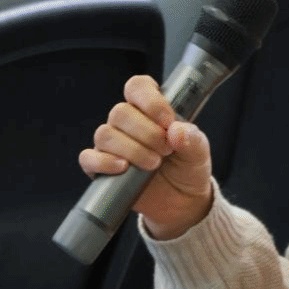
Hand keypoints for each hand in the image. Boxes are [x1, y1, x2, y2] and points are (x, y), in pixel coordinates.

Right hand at [81, 75, 214, 239]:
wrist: (181, 201)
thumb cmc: (187, 168)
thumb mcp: (199, 152)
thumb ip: (192, 139)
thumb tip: (176, 130)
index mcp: (150, 109)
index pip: (138, 87)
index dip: (150, 100)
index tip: (168, 121)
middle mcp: (127, 123)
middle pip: (120, 112)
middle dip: (147, 132)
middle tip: (166, 149)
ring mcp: (112, 144)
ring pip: (105, 134)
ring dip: (132, 149)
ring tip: (154, 163)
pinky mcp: (101, 167)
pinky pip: (89, 158)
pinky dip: (104, 162)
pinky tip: (124, 168)